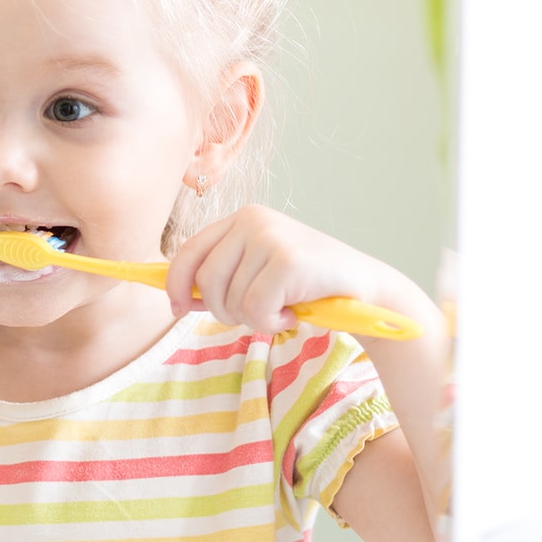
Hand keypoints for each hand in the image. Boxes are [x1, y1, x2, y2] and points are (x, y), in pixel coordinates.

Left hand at [164, 205, 417, 335]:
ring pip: (229, 299)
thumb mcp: (258, 273)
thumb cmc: (307, 285)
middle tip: (257, 314)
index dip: (175, 284)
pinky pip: (255, 309)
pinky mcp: (287, 260)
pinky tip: (293, 313)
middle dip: (224, 311)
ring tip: (281, 309)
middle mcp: (251, 220)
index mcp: (240, 219)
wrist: (366, 290)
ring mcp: (270, 237)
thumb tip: (177, 297)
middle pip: (205, 281)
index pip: (189, 251)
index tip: (177, 308)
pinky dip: (271, 322)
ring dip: (253, 319)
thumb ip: (222, 279)